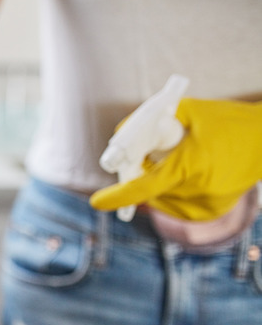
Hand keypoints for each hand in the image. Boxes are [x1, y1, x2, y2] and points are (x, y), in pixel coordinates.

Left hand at [91, 98, 261, 220]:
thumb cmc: (228, 121)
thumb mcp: (189, 110)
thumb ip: (152, 121)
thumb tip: (122, 133)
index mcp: (191, 166)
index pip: (145, 187)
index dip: (119, 196)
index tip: (97, 202)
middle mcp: (197, 191)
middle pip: (149, 189)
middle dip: (141, 173)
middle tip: (148, 154)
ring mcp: (204, 206)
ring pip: (159, 197)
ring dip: (157, 181)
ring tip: (181, 158)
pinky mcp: (208, 213)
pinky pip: (173, 203)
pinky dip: (170, 189)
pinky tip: (190, 171)